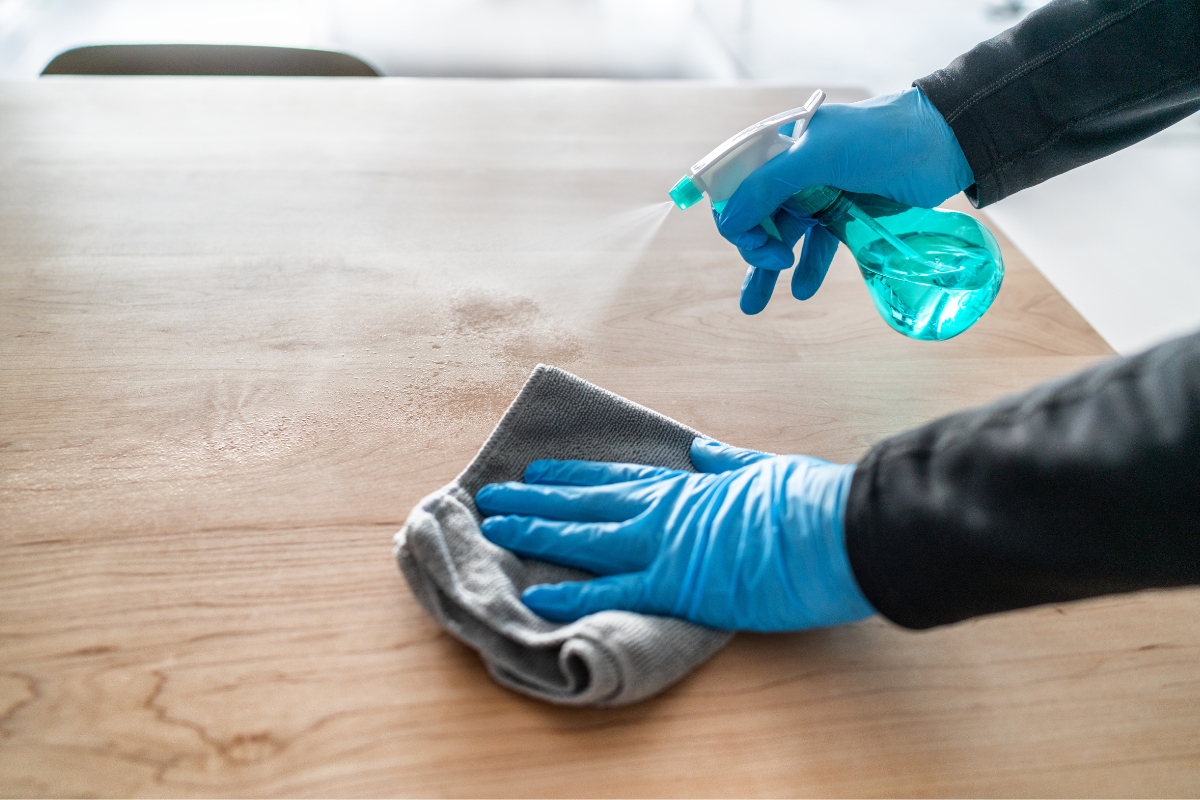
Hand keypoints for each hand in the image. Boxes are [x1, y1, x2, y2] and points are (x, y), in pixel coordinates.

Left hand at [474, 437, 874, 631]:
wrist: (839, 529)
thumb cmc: (810, 499)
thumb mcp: (763, 469)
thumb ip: (726, 463)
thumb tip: (702, 450)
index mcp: (685, 486)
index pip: (614, 478)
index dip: (571, 476)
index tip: (538, 471)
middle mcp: (663, 511)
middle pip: (584, 504)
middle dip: (534, 500)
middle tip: (490, 497)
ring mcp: (664, 547)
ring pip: (583, 539)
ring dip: (535, 533)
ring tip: (493, 529)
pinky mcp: (676, 587)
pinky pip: (612, 592)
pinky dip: (571, 595)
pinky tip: (534, 595)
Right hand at [716, 87, 973, 313]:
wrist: (944, 144)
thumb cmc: (881, 139)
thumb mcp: (820, 156)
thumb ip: (770, 185)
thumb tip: (728, 221)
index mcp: (781, 148)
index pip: (737, 186)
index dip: (734, 215)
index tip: (748, 240)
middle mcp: (794, 172)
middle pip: (755, 217)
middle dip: (752, 246)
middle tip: (772, 263)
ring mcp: (819, 195)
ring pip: (781, 237)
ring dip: (766, 270)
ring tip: (755, 306)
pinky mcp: (845, 216)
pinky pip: (816, 247)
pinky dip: (807, 270)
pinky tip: (802, 290)